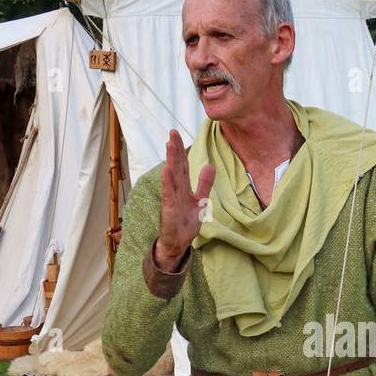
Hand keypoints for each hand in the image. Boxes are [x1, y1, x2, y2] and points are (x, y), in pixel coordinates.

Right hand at [155, 130, 215, 268]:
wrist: (178, 243)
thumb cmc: (185, 223)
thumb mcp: (200, 201)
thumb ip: (204, 184)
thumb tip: (209, 165)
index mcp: (183, 187)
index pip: (181, 165)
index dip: (180, 150)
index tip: (176, 134)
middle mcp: (175, 191)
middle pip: (175, 167)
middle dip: (174, 150)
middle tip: (172, 132)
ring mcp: (171, 199)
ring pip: (171, 177)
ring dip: (171, 161)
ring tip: (169, 145)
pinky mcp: (169, 210)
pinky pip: (169, 195)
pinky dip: (167, 183)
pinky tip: (166, 170)